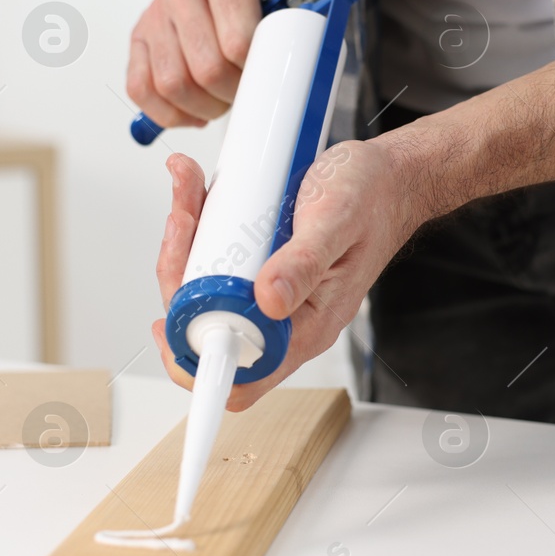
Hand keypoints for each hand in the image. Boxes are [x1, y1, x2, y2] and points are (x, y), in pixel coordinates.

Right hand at [126, 0, 292, 127]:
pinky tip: (191, 111)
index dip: (254, 73)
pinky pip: (139, 88)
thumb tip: (291, 70)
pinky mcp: (138, 36)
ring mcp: (156, 12)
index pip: (237, 44)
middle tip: (244, 93)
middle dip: (229, 94)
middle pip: (205, 68)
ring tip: (219, 101)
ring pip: (170, 84)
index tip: (264, 77)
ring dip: (200, 107)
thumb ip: (290, 24)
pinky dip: (166, 112)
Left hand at [151, 139, 426, 409]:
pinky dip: (196, 229)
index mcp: (306, 327)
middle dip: (179, 275)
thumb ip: (305, 262)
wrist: (387, 179)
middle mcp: (283, 319)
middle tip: (184, 223)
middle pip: (205, 328)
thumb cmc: (372, 201)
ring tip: (188, 196)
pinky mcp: (257, 269)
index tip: (167, 325)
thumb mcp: (338, 221)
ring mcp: (267, 295)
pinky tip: (196, 196)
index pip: (242, 377)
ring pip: (202, 290)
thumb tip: (268, 302)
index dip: (195, 364)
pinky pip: (212, 263)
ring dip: (183, 245)